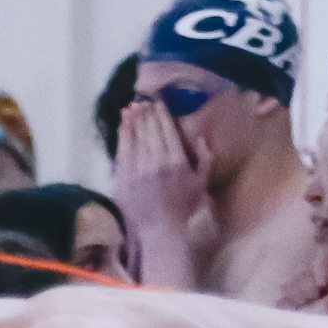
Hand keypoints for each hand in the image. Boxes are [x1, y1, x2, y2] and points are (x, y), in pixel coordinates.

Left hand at [110, 101, 208, 237]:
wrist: (158, 229)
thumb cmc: (182, 208)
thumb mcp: (201, 183)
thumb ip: (205, 158)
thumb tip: (201, 137)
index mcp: (177, 161)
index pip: (168, 131)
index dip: (162, 114)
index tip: (159, 102)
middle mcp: (157, 162)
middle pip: (151, 130)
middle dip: (147, 112)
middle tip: (144, 98)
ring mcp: (138, 169)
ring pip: (135, 137)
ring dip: (134, 119)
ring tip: (132, 105)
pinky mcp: (123, 177)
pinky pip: (122, 150)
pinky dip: (123, 135)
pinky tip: (123, 123)